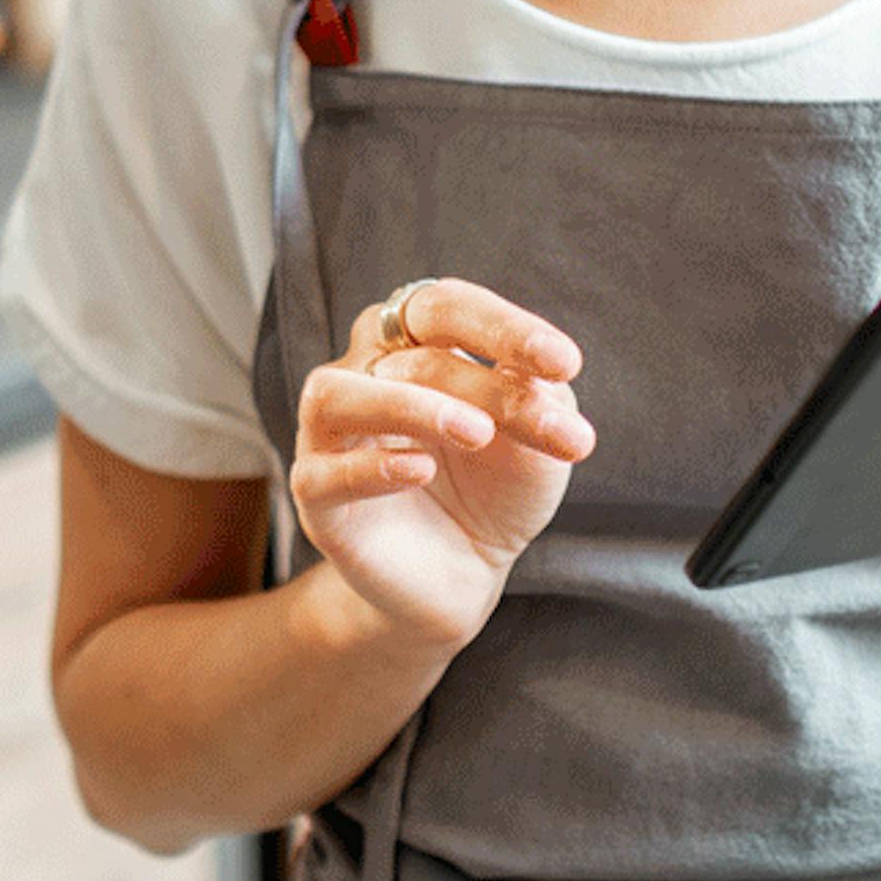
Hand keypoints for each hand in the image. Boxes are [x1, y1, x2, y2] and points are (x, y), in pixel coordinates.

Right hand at [291, 279, 593, 651]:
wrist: (464, 573)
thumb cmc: (494, 489)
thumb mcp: (535, 443)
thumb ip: (540, 404)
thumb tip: (545, 385)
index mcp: (414, 343)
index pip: (445, 307)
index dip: (503, 326)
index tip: (564, 364)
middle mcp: (363, 373)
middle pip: (404, 346)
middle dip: (481, 380)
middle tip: (546, 417)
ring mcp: (331, 434)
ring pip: (336, 395)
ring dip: (410, 406)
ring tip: (477, 433)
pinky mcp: (316, 496)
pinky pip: (323, 473)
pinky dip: (373, 468)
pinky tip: (422, 471)